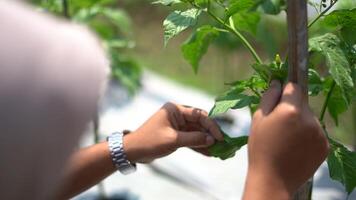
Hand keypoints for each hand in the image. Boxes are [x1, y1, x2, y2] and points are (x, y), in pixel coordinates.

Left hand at [123, 102, 223, 162]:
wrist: (133, 151)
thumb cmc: (150, 142)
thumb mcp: (173, 140)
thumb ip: (194, 139)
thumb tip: (212, 140)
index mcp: (175, 110)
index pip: (199, 115)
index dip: (211, 126)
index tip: (220, 137)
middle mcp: (177, 115)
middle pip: (199, 123)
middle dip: (210, 134)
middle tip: (222, 145)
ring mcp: (176, 125)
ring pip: (196, 132)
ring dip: (205, 141)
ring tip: (217, 151)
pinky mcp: (175, 135)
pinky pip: (190, 139)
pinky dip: (198, 145)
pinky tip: (208, 153)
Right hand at [243, 81, 328, 198]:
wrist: (273, 179)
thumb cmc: (261, 147)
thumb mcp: (258, 119)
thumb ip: (269, 97)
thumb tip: (277, 82)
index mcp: (291, 110)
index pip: (294, 87)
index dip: (285, 91)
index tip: (278, 100)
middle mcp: (310, 119)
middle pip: (302, 103)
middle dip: (292, 108)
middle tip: (279, 125)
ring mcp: (320, 133)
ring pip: (310, 118)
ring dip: (301, 122)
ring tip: (286, 139)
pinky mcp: (325, 145)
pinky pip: (316, 132)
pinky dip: (307, 135)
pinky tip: (295, 147)